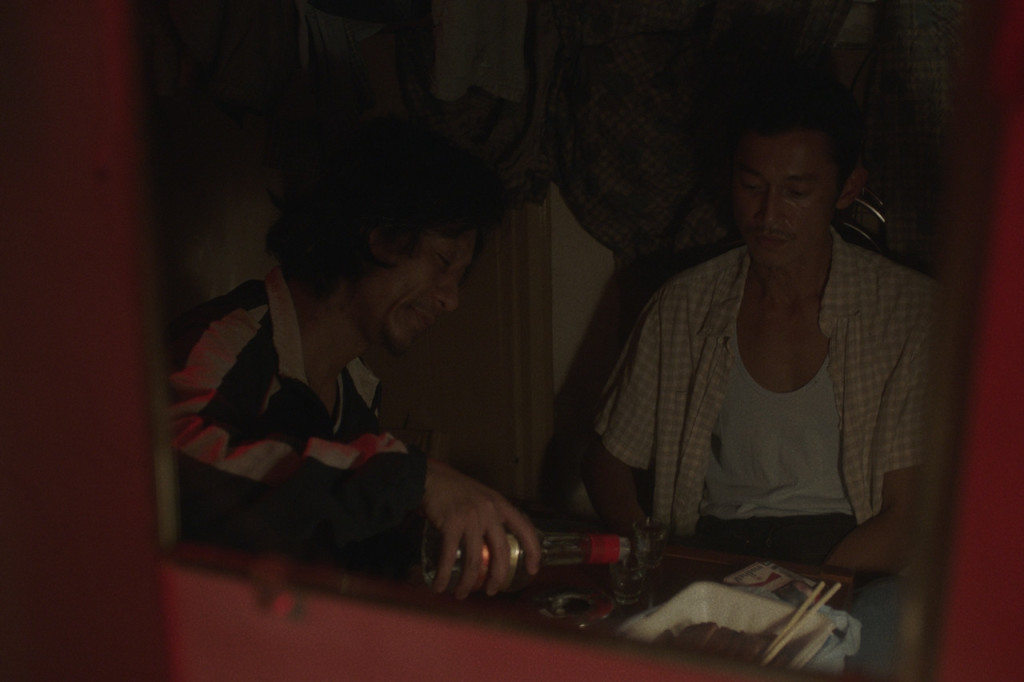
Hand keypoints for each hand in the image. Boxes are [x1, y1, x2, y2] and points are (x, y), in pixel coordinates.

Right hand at [421, 458, 540, 597]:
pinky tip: (440, 585)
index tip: (533, 570)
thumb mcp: (482, 497)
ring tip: (462, 593)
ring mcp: (471, 518)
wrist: (430, 477)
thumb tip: (491, 542)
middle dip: (498, 577)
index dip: (533, 551)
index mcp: (500, 504)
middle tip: (492, 590)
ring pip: (474, 560)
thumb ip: (490, 515)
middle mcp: (489, 511)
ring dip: (467, 582)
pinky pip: (448, 556)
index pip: (525, 529)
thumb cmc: (454, 488)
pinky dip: (444, 575)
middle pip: (501, 552)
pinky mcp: (451, 524)